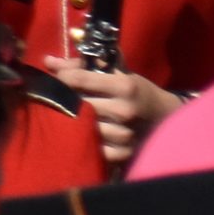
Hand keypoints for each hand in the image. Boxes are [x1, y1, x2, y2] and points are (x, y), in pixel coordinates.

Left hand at [45, 59, 182, 166]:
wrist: (165, 116)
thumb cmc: (135, 89)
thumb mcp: (115, 71)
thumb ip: (81, 65)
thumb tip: (48, 61)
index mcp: (123, 86)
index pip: (78, 79)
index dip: (60, 77)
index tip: (54, 78)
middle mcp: (124, 110)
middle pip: (78, 104)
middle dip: (63, 99)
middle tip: (54, 97)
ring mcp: (126, 134)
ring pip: (84, 128)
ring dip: (72, 122)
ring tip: (66, 115)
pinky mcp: (126, 153)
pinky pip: (96, 150)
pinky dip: (86, 143)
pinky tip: (83, 134)